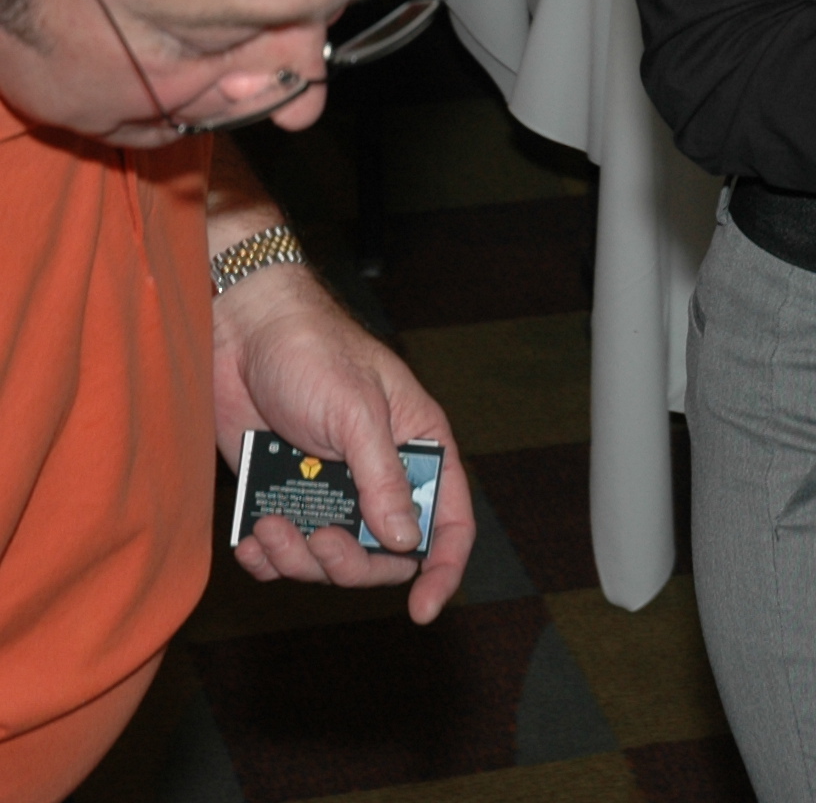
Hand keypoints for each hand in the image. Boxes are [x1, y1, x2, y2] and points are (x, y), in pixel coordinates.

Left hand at [211, 269, 476, 622]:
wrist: (239, 335)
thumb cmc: (312, 353)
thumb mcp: (356, 413)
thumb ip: (383, 478)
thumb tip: (406, 541)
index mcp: (417, 448)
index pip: (448, 520)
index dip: (443, 568)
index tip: (423, 609)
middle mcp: (378, 476)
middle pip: (383, 553)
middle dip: (350, 562)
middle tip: (320, 540)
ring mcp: (330, 488)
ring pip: (329, 559)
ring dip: (298, 557)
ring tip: (269, 527)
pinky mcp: (284, 494)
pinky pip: (282, 551)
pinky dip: (266, 557)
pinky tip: (250, 537)